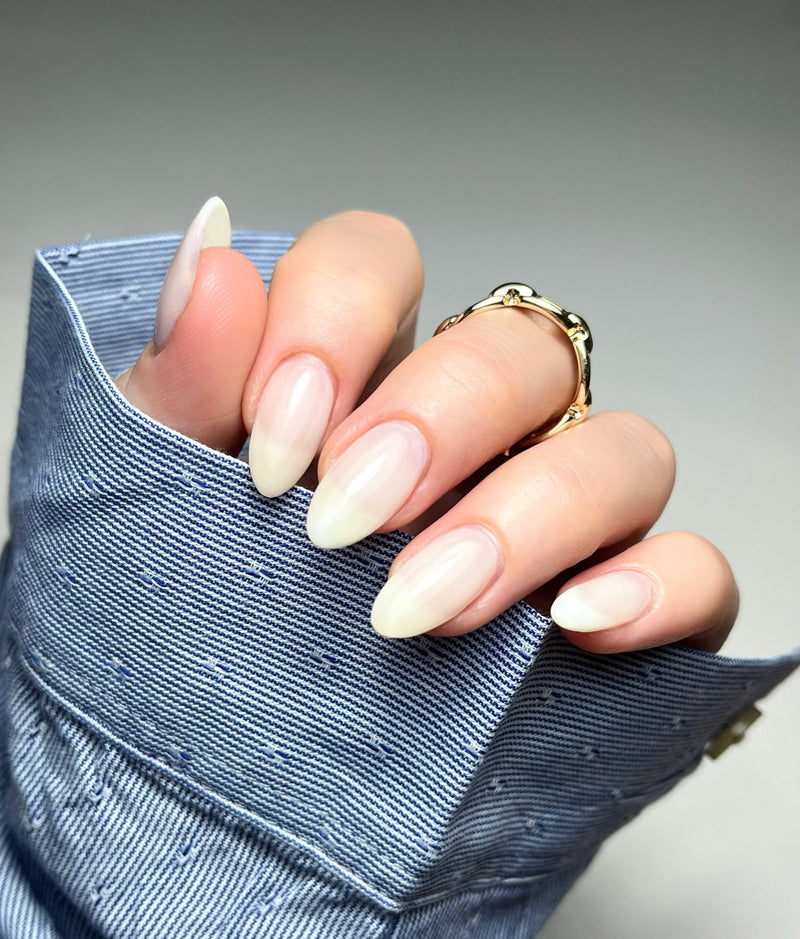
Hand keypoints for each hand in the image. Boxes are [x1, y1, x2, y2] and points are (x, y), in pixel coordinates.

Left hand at [116, 199, 738, 651]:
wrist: (258, 792)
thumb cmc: (205, 630)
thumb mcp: (163, 506)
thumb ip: (182, 387)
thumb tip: (208, 265)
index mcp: (361, 387)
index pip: (382, 264)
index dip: (337, 322)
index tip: (278, 446)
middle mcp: (479, 441)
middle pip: (518, 351)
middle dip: (438, 420)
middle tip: (346, 524)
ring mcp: (563, 525)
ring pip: (623, 450)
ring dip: (531, 514)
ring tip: (428, 603)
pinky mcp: (627, 618)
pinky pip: (697, 569)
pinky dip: (655, 585)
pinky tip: (574, 627)